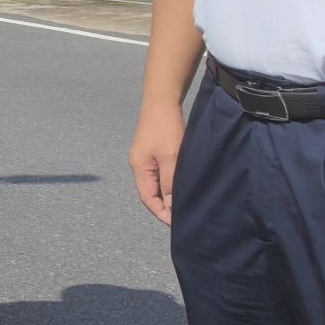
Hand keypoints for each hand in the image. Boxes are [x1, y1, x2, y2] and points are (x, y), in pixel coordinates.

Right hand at [129, 102, 185, 225]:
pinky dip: (171, 183)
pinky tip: (182, 185)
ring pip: (157, 183)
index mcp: (139, 168)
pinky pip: (161, 173)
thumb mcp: (170, 158)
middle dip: (165, 206)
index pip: (148, 199)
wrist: (162, 100)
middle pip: (151, 192)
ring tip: (185, 204)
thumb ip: (170, 183)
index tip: (177, 224)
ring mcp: (146, 158)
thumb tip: (171, 207)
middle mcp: (140, 165)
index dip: (161, 213)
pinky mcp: (155, 151)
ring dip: (169, 194)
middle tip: (184, 216)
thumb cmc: (165, 129)